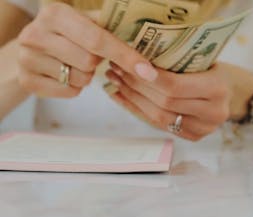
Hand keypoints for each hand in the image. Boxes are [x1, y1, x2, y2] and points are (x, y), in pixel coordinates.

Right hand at [17, 2, 157, 97]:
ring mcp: (27, 58)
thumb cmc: (70, 34)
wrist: (30, 47)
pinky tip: (66, 74)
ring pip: (80, 79)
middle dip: (98, 62)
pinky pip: (69, 92)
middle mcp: (36, 33)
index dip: (126, 56)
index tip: (148, 71)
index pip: (98, 39)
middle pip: (89, 62)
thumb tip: (151, 42)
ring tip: (76, 63)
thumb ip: (112, 28)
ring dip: (87, 75)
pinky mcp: (26, 80)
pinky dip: (75, 87)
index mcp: (55, 13)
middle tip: (92, 55)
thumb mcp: (87, 22)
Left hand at [105, 62, 252, 140]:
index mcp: (217, 89)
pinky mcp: (194, 137)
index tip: (130, 64)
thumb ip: (176, 62)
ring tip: (115, 82)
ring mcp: (204, 129)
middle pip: (165, 103)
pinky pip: (159, 126)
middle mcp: (214, 113)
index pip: (176, 87)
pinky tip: (122, 97)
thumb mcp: (202, 58)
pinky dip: (138, 111)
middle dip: (136, 86)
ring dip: (133, 99)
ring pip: (159, 118)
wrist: (230, 90)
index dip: (150, 78)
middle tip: (116, 69)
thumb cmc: (211, 68)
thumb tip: (134, 56)